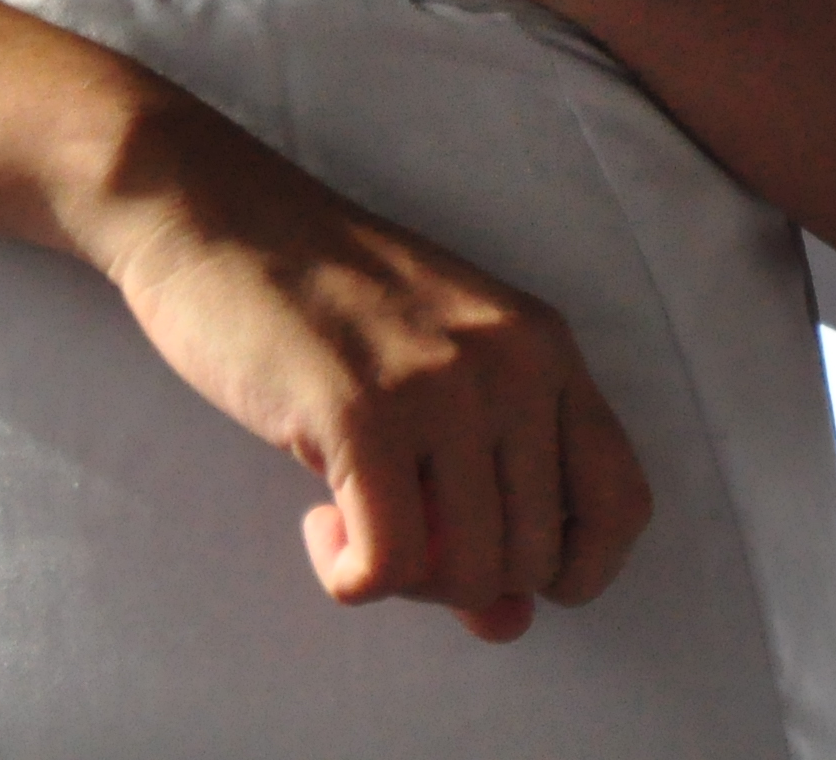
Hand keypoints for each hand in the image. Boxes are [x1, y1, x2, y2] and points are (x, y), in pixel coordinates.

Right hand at [67, 93, 653, 638]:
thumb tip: (506, 622)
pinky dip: (352, 577)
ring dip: (404, 577)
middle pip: (536, 558)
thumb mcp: (428, 375)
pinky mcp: (361, 411)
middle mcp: (512, 363)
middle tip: (392, 527)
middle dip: (461, 576)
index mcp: (543, 345)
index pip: (623, 502)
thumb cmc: (318, 300)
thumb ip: (482, 489)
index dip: (575, 568)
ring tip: (351, 519)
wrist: (211, 211)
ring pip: (470, 572)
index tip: (502, 564)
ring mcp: (442, 385)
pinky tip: (319, 528)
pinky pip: (388, 564)